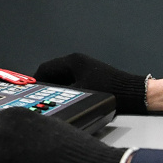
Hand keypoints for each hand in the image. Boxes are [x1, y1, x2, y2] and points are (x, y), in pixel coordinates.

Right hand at [34, 53, 149, 112]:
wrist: (132, 94)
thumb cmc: (110, 91)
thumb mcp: (80, 94)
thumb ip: (59, 94)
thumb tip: (45, 98)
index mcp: (73, 61)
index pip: (45, 69)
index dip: (35, 81)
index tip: (29, 91)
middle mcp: (78, 61)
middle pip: (53, 73)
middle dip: (45, 85)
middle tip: (38, 98)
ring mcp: (85, 68)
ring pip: (62, 78)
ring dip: (55, 88)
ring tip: (51, 101)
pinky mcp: (91, 76)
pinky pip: (71, 82)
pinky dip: (65, 90)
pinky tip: (66, 101)